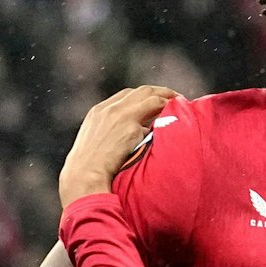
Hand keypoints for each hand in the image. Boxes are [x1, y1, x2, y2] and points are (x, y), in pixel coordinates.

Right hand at [59, 84, 179, 205]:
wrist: (83, 175)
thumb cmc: (89, 168)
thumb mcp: (95, 142)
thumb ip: (111, 133)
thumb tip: (135, 134)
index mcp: (98, 111)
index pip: (126, 95)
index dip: (144, 96)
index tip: (156, 100)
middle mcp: (110, 109)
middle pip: (141, 91)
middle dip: (161, 91)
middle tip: (176, 97)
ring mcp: (120, 115)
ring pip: (151, 98)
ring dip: (168, 98)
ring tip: (181, 104)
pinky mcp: (130, 127)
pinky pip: (154, 117)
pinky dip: (165, 115)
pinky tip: (175, 120)